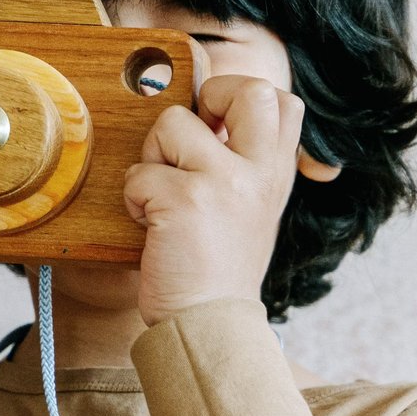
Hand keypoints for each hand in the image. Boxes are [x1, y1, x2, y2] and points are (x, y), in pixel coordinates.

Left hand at [122, 74, 308, 321]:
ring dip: (152, 156)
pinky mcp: (184, 200)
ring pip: (172, 123)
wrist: (209, 326)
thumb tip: (209, 120)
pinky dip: (133, 198)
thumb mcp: (253, 211)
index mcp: (277, 173)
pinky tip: (150, 226)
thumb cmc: (218, 271)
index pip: (283, 100)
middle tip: (188, 139)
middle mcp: (260, 172)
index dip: (240, 96)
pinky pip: (138, 172)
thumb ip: (245, 166)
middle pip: (251, 88)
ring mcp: (225, 182)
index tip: (215, 129)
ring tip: (160, 196)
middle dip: (208, 95)